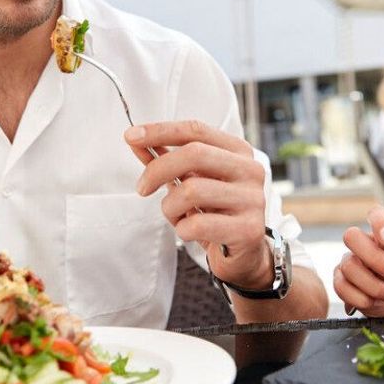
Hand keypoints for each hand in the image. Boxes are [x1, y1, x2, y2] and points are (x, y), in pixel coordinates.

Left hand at [126, 121, 270, 288]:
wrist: (243, 253)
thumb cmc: (214, 211)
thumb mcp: (191, 181)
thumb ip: (167, 160)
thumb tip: (135, 140)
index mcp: (238, 151)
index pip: (196, 130)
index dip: (160, 131)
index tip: (131, 136)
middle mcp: (251, 170)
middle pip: (194, 154)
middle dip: (157, 169)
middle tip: (142, 188)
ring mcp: (252, 199)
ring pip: (191, 191)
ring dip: (170, 206)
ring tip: (176, 215)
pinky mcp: (248, 229)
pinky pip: (197, 224)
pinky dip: (182, 229)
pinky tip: (189, 231)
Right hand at [334, 206, 383, 315]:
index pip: (376, 215)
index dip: (378, 223)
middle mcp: (367, 246)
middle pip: (352, 237)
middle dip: (374, 260)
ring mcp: (353, 264)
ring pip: (348, 266)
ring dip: (373, 285)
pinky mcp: (344, 284)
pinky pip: (341, 287)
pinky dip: (361, 298)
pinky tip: (376, 302)